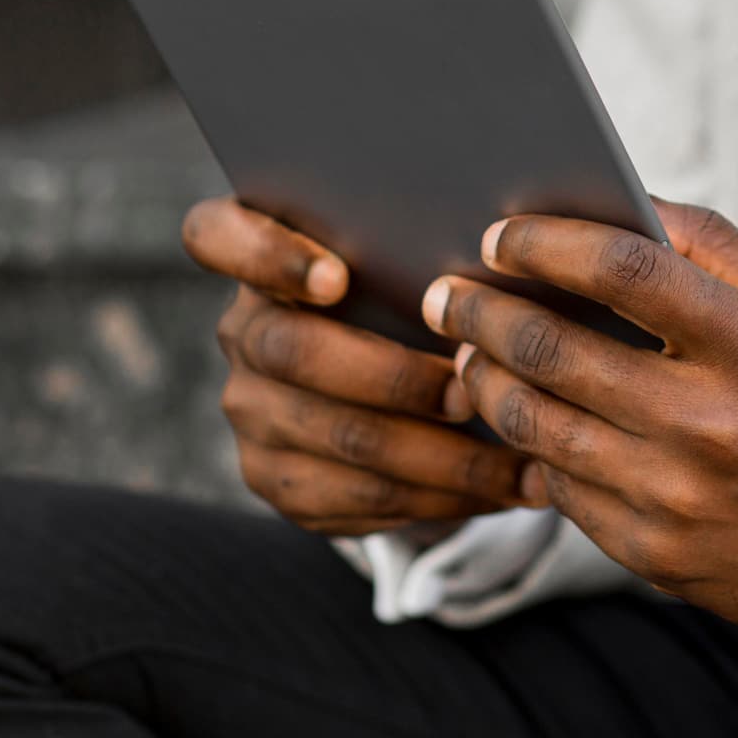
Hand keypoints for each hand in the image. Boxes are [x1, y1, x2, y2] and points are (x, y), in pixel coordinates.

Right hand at [182, 196, 535, 536]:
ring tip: (521, 466)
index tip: (338, 277)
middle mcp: (241, 331)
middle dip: (396, 379)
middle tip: (474, 394)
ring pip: (342, 439)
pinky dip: (439, 501)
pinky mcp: (273, 476)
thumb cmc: (414, 290)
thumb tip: (507, 257)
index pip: (216, 235)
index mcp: (256, 252)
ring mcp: (250, 409)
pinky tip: (500, 494)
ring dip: (444, 461)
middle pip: (294, 353)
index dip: (269, 255)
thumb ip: (424, 245)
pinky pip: (355, 500)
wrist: (386, 375)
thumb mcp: (407, 256)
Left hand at [422, 200, 737, 682]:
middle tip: (446, 293)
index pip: (624, 270)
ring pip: (538, 429)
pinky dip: (534, 453)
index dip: (546, 242)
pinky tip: (526, 423)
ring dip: (487, 382)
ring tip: (470, 354)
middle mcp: (714, 426)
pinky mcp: (660, 557)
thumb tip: (619, 200)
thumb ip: (714, 246)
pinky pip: (563, 495)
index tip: (500, 234)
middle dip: (481, 312)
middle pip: (555, 352)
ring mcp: (682, 500)